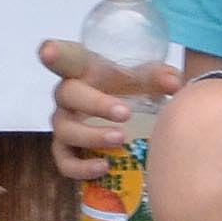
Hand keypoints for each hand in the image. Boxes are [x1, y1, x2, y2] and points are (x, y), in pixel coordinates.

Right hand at [39, 37, 182, 184]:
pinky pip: (64, 161)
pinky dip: (81, 168)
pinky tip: (104, 167)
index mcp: (84, 71)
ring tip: (120, 140)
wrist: (127, 115)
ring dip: (91, 136)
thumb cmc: (131, 89)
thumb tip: (174, 84)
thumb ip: (160, 77)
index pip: (68, 58)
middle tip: (125, 113)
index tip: (48, 52)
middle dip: (95, 104)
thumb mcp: (146, 78)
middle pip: (67, 94)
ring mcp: (63, 123)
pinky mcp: (65, 150)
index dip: (56, 54)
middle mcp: (67, 95)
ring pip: (65, 130)